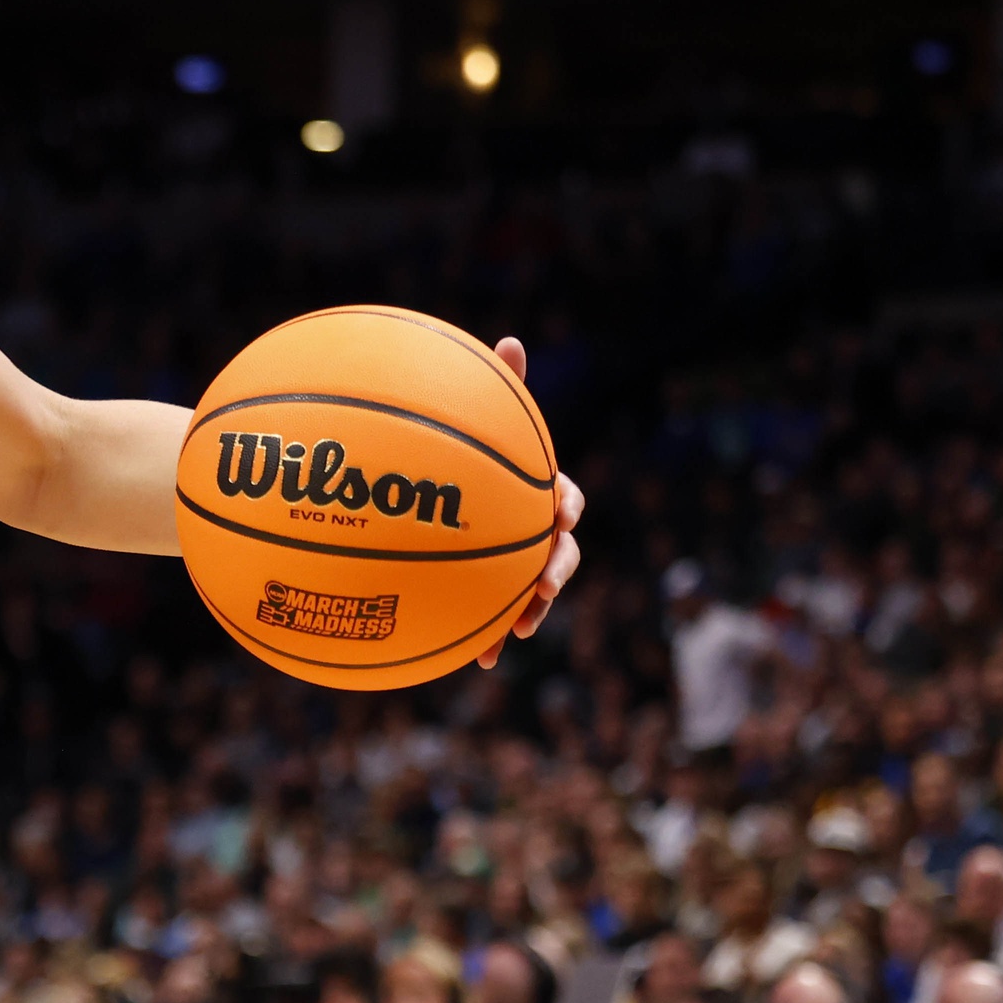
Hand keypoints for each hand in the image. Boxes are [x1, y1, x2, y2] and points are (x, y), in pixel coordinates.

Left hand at [476, 337, 583, 669]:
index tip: (557, 512)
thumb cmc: (467, 457)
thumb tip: (510, 340)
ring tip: (519, 629)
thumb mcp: (481, 425)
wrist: (437, 508)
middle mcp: (534, 532)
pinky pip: (499, 620)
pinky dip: (495, 639)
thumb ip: (498, 389)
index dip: (565, 505)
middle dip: (555, 570)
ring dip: (531, 610)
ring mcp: (516, 566)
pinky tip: (483, 662)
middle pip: (561, 553)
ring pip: (534, 593)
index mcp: (537, 493)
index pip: (564, 497)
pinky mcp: (494, 597)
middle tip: (541, 582)